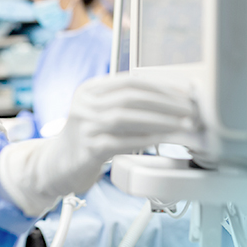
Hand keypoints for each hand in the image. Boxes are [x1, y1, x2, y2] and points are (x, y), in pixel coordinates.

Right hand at [0, 72, 197, 215]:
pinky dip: (147, 139)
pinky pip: (123, 141)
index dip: (161, 87)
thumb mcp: (99, 113)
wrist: (56, 165)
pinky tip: (164, 141)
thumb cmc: (86, 139)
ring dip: (161, 120)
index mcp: (90, 89)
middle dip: (166, 103)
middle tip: (190, 111)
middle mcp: (84, 103)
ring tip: (183, 125)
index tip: (184, 95)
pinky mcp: (88, 148)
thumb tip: (170, 102)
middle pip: (131, 97)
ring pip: (128, 117)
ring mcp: (84, 125)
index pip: (131, 81)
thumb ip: (125, 104)